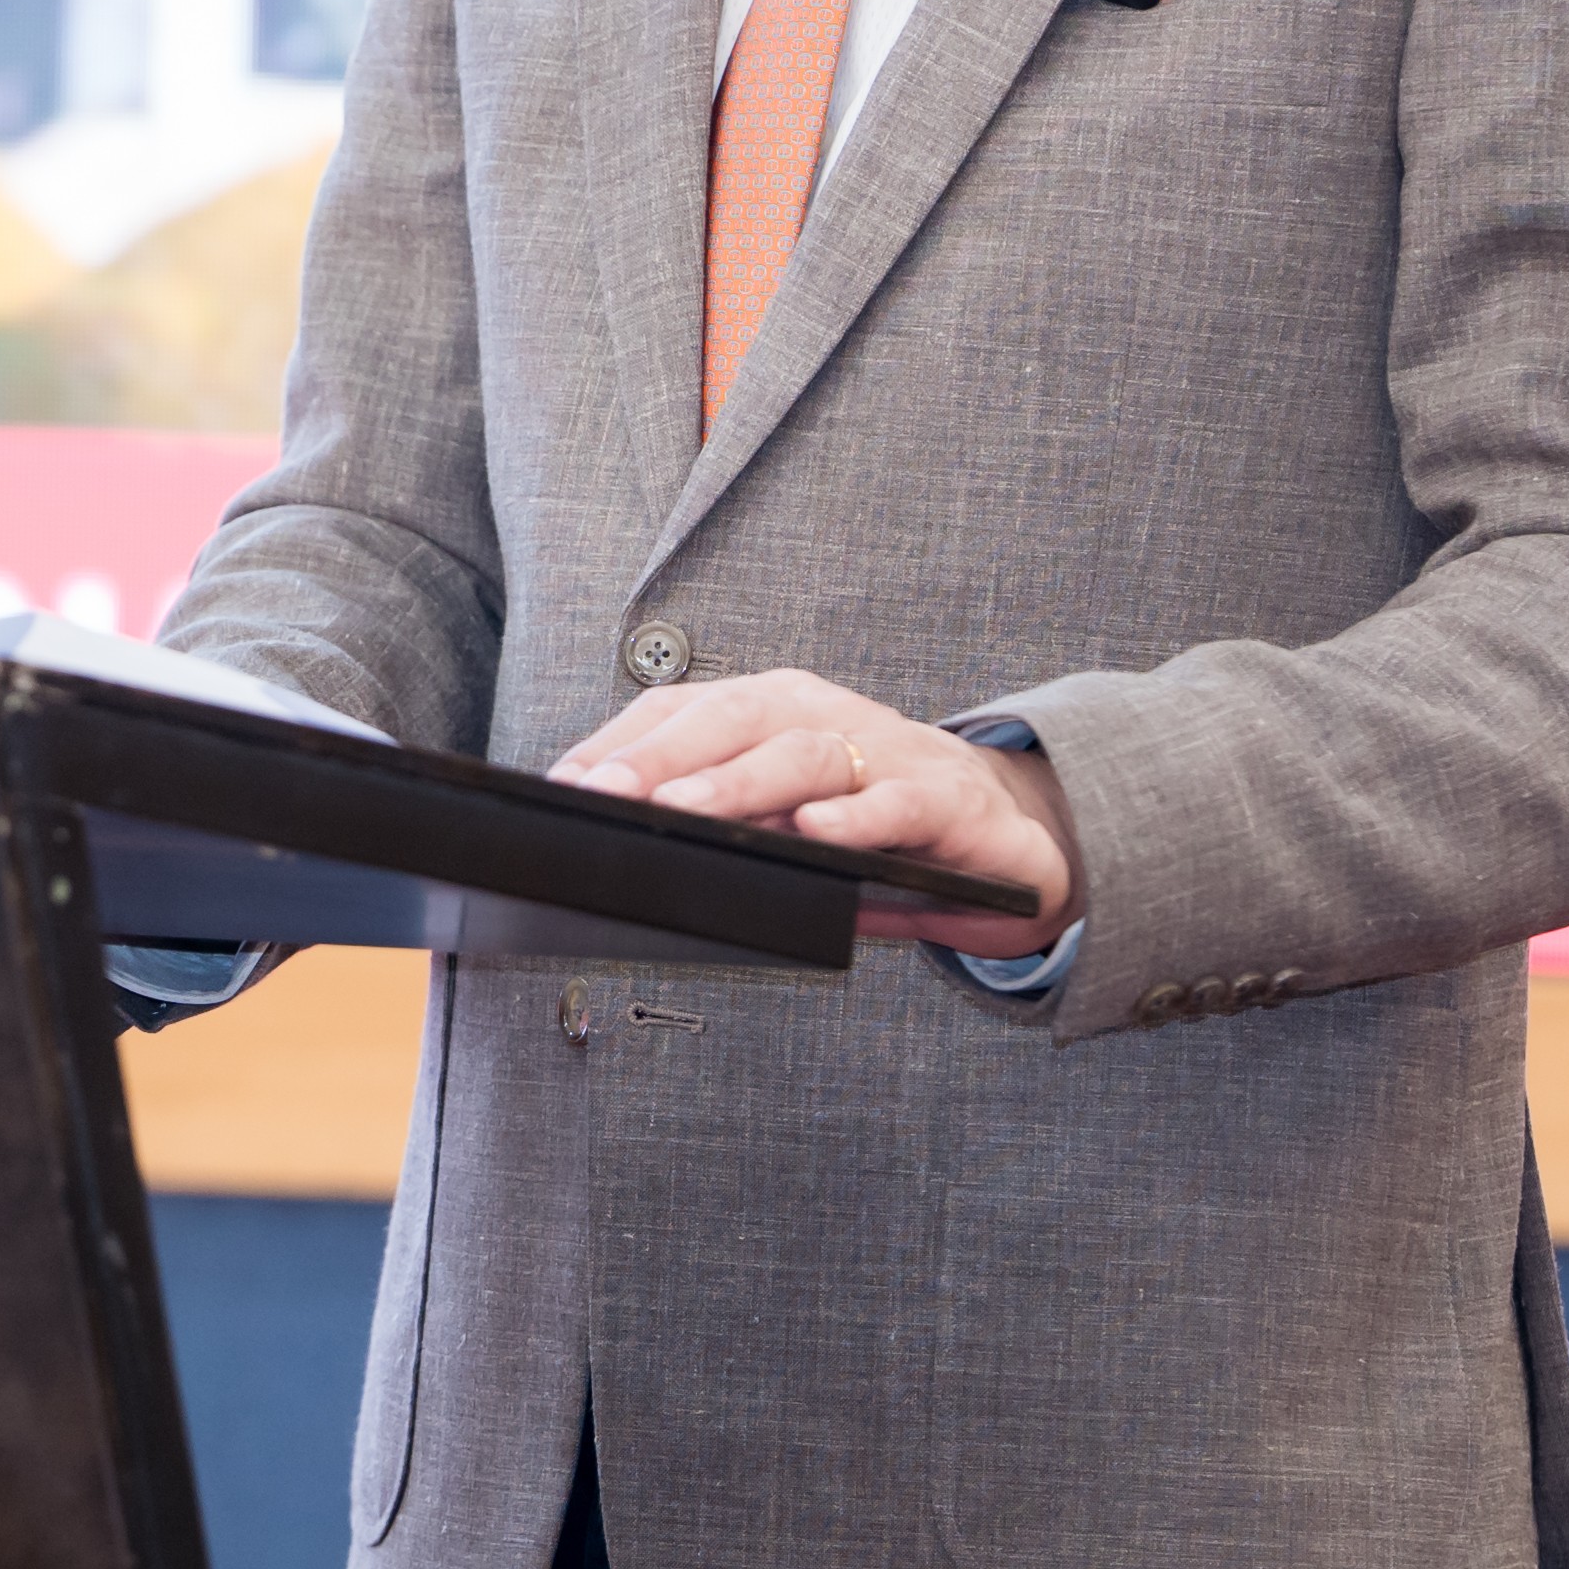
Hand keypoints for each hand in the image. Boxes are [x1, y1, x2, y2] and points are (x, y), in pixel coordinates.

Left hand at [550, 670, 1072, 955]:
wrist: (1007, 841)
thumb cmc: (873, 828)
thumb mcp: (785, 823)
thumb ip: (723, 829)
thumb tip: (625, 858)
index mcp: (771, 710)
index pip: (682, 711)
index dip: (621, 743)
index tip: (561, 784)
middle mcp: (823, 714)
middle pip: (734, 717)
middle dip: (661, 756)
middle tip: (602, 795)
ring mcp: (888, 750)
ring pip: (804, 752)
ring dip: (738, 782)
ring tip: (684, 811)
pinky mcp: (946, 799)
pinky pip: (896, 802)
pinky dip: (856, 815)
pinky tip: (818, 830)